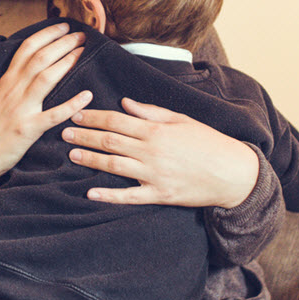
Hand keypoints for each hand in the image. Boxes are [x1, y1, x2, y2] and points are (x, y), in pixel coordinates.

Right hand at [0, 23, 90, 186]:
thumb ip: (15, 83)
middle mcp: (13, 90)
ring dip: (67, 62)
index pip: (27, 49)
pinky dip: (71, 104)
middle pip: (40, 58)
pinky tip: (87, 96)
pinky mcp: (27, 130)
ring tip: (84, 51)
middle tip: (82, 35)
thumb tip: (34, 70)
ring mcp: (20, 109)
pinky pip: (53, 115)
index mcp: (7, 81)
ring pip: (46, 78)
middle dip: (63, 43)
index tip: (64, 26)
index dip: (47, 34)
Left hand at [64, 98, 259, 207]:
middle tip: (63, 133)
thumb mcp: (182, 120)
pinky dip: (108, 194)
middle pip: (109, 142)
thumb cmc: (208, 142)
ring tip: (71, 154)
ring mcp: (154, 175)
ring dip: (90, 159)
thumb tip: (125, 102)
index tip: (76, 114)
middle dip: (84, 136)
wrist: (234, 173)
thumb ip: (151, 112)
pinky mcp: (160, 195)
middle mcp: (152, 151)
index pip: (116, 121)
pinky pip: (129, 196)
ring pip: (114, 166)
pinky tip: (90, 192)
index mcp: (156, 130)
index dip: (93, 117)